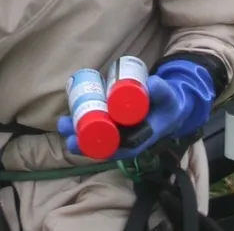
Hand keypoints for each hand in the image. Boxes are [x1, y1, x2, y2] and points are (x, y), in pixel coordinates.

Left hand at [57, 59, 214, 159]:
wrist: (172, 104)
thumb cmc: (170, 104)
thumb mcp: (170, 98)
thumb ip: (163, 91)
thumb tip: (151, 83)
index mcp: (138, 141)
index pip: (114, 150)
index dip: (96, 147)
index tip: (80, 141)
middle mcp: (126, 141)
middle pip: (100, 144)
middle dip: (81, 139)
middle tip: (65, 127)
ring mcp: (120, 133)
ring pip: (96, 136)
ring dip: (78, 131)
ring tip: (62, 122)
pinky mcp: (116, 124)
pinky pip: (98, 127)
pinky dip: (85, 123)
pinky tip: (70, 117)